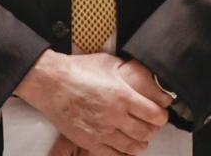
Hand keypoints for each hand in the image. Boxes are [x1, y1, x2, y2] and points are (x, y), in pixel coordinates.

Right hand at [14, 51, 167, 154]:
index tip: (158, 115)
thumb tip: (142, 76)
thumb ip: (127, 72)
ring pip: (132, 147)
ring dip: (139, 143)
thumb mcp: (107, 63)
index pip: (155, 115)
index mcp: (122, 96)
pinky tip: (122, 147)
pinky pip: (113, 154)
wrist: (49, 82)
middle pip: (145, 133)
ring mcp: (101, 131)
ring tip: (138, 139)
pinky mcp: (88, 141)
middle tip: (148, 126)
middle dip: (150, 130)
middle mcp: (115, 116)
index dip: (160, 116)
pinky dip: (122, 152)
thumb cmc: (75, 70)